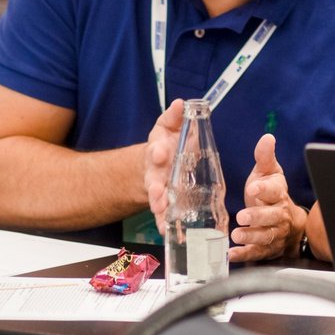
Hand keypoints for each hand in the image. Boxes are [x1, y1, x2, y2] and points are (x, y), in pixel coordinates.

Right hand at [143, 99, 184, 235]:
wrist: (161, 161)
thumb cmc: (169, 142)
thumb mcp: (170, 126)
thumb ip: (174, 116)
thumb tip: (180, 104)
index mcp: (158, 150)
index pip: (156, 150)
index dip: (158, 151)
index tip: (160, 152)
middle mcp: (156, 172)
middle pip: (154, 179)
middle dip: (156, 186)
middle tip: (157, 193)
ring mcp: (159, 188)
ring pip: (157, 199)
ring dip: (159, 206)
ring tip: (162, 212)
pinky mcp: (165, 202)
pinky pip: (164, 215)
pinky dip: (164, 223)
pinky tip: (167, 231)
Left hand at [230, 133, 303, 262]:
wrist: (289, 223)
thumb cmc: (273, 194)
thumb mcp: (269, 173)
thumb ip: (265, 157)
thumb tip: (267, 137)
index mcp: (278, 194)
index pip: (274, 191)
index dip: (265, 189)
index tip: (254, 188)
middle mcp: (278, 215)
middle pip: (271, 217)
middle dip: (257, 217)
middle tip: (242, 216)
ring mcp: (274, 233)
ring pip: (266, 236)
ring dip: (251, 236)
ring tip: (237, 234)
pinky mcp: (266, 249)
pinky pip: (257, 253)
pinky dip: (245, 254)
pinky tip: (232, 253)